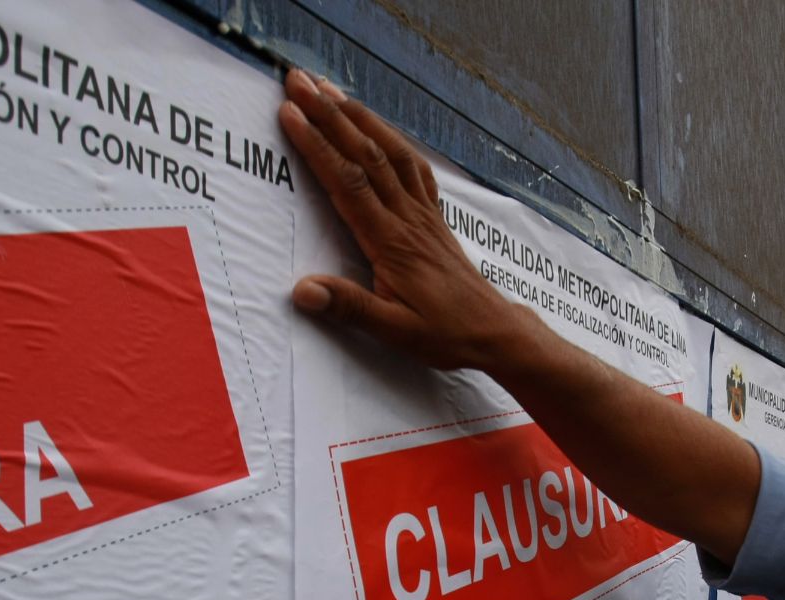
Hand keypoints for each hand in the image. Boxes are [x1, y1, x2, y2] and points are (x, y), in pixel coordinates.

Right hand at [277, 70, 534, 370]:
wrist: (494, 332)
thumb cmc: (445, 334)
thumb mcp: (395, 333)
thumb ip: (350, 309)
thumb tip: (302, 290)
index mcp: (392, 242)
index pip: (348, 182)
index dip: (317, 144)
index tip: (290, 112)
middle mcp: (408, 218)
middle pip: (367, 153)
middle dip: (330, 113)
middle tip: (298, 79)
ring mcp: (424, 214)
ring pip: (392, 152)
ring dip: (360, 117)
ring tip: (330, 90)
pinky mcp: (434, 218)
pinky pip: (415, 167)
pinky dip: (393, 139)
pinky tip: (380, 128)